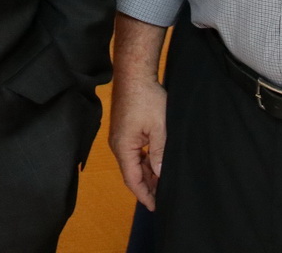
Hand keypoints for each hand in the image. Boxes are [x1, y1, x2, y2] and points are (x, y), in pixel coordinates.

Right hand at [109, 72, 166, 210]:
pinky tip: (156, 164)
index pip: (133, 179)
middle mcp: (118, 145)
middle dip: (147, 187)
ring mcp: (120, 138)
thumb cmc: (146, 98)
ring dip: (147, 174)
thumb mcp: (159, 127)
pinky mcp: (125, 130)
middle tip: (163, 198)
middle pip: (132, 173)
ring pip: (134, 163)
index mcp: (123, 147)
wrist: (134, 74)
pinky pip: (134, 152)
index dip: (145, 195)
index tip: (156, 207)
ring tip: (162, 184)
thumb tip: (160, 175)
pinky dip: (145, 161)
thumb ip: (159, 153)